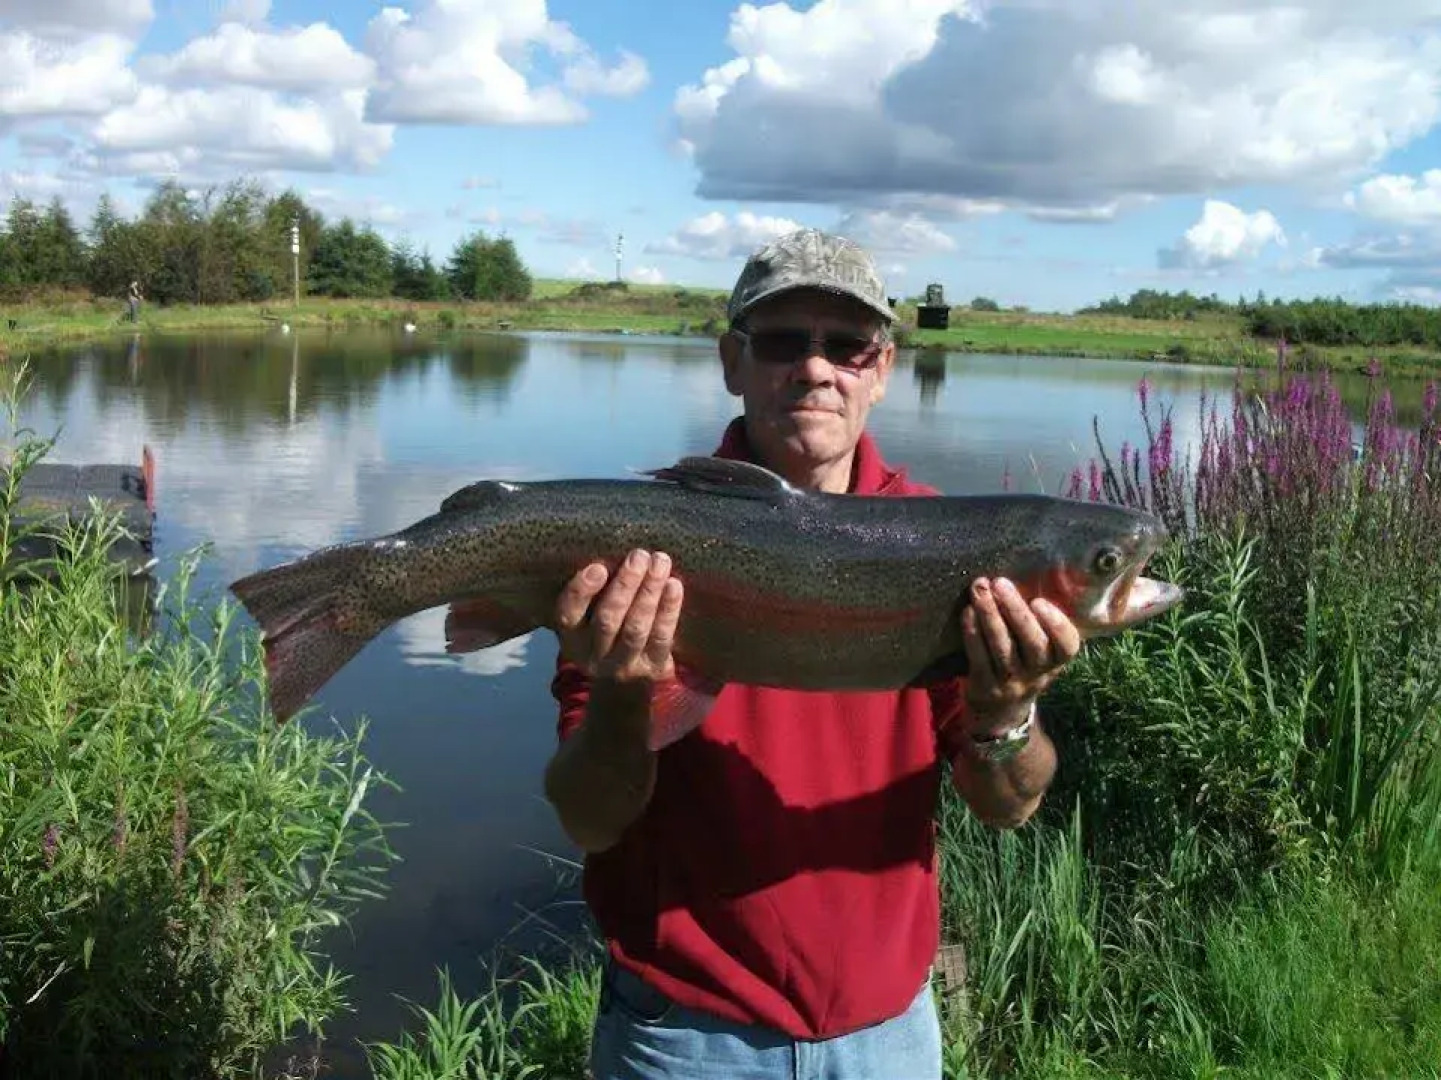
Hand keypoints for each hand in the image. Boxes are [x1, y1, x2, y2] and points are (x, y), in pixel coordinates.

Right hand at [554, 549, 683, 684]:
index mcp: (571, 638)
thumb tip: (614, 545)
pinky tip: (674, 586)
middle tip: (640, 555)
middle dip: (625, 584)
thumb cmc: (607, 632)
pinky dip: (668, 610)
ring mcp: (623, 667)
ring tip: (660, 563)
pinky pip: (661, 638)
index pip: (568, 615)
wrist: (625, 685)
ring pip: (636, 628)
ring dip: (649, 592)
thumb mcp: (589, 618)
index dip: (582, 591)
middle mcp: (593, 657)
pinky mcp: (652, 670)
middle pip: (607, 620)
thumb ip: (594, 592)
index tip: (598, 567)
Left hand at [961, 576, 1080, 730]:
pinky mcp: (984, 687)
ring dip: (989, 615)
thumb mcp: (1040, 651)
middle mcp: (1037, 674)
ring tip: (979, 588)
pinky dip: (972, 633)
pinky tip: (967, 612)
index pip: (1068, 646)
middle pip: (1031, 642)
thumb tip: (1026, 572)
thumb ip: (1038, 623)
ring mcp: (1011, 683)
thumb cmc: (1021, 664)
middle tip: (999, 582)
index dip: (1056, 624)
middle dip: (1015, 610)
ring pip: (1002, 648)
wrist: (1000, 713)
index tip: (1039, 601)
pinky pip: (979, 658)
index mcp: (1056, 661)